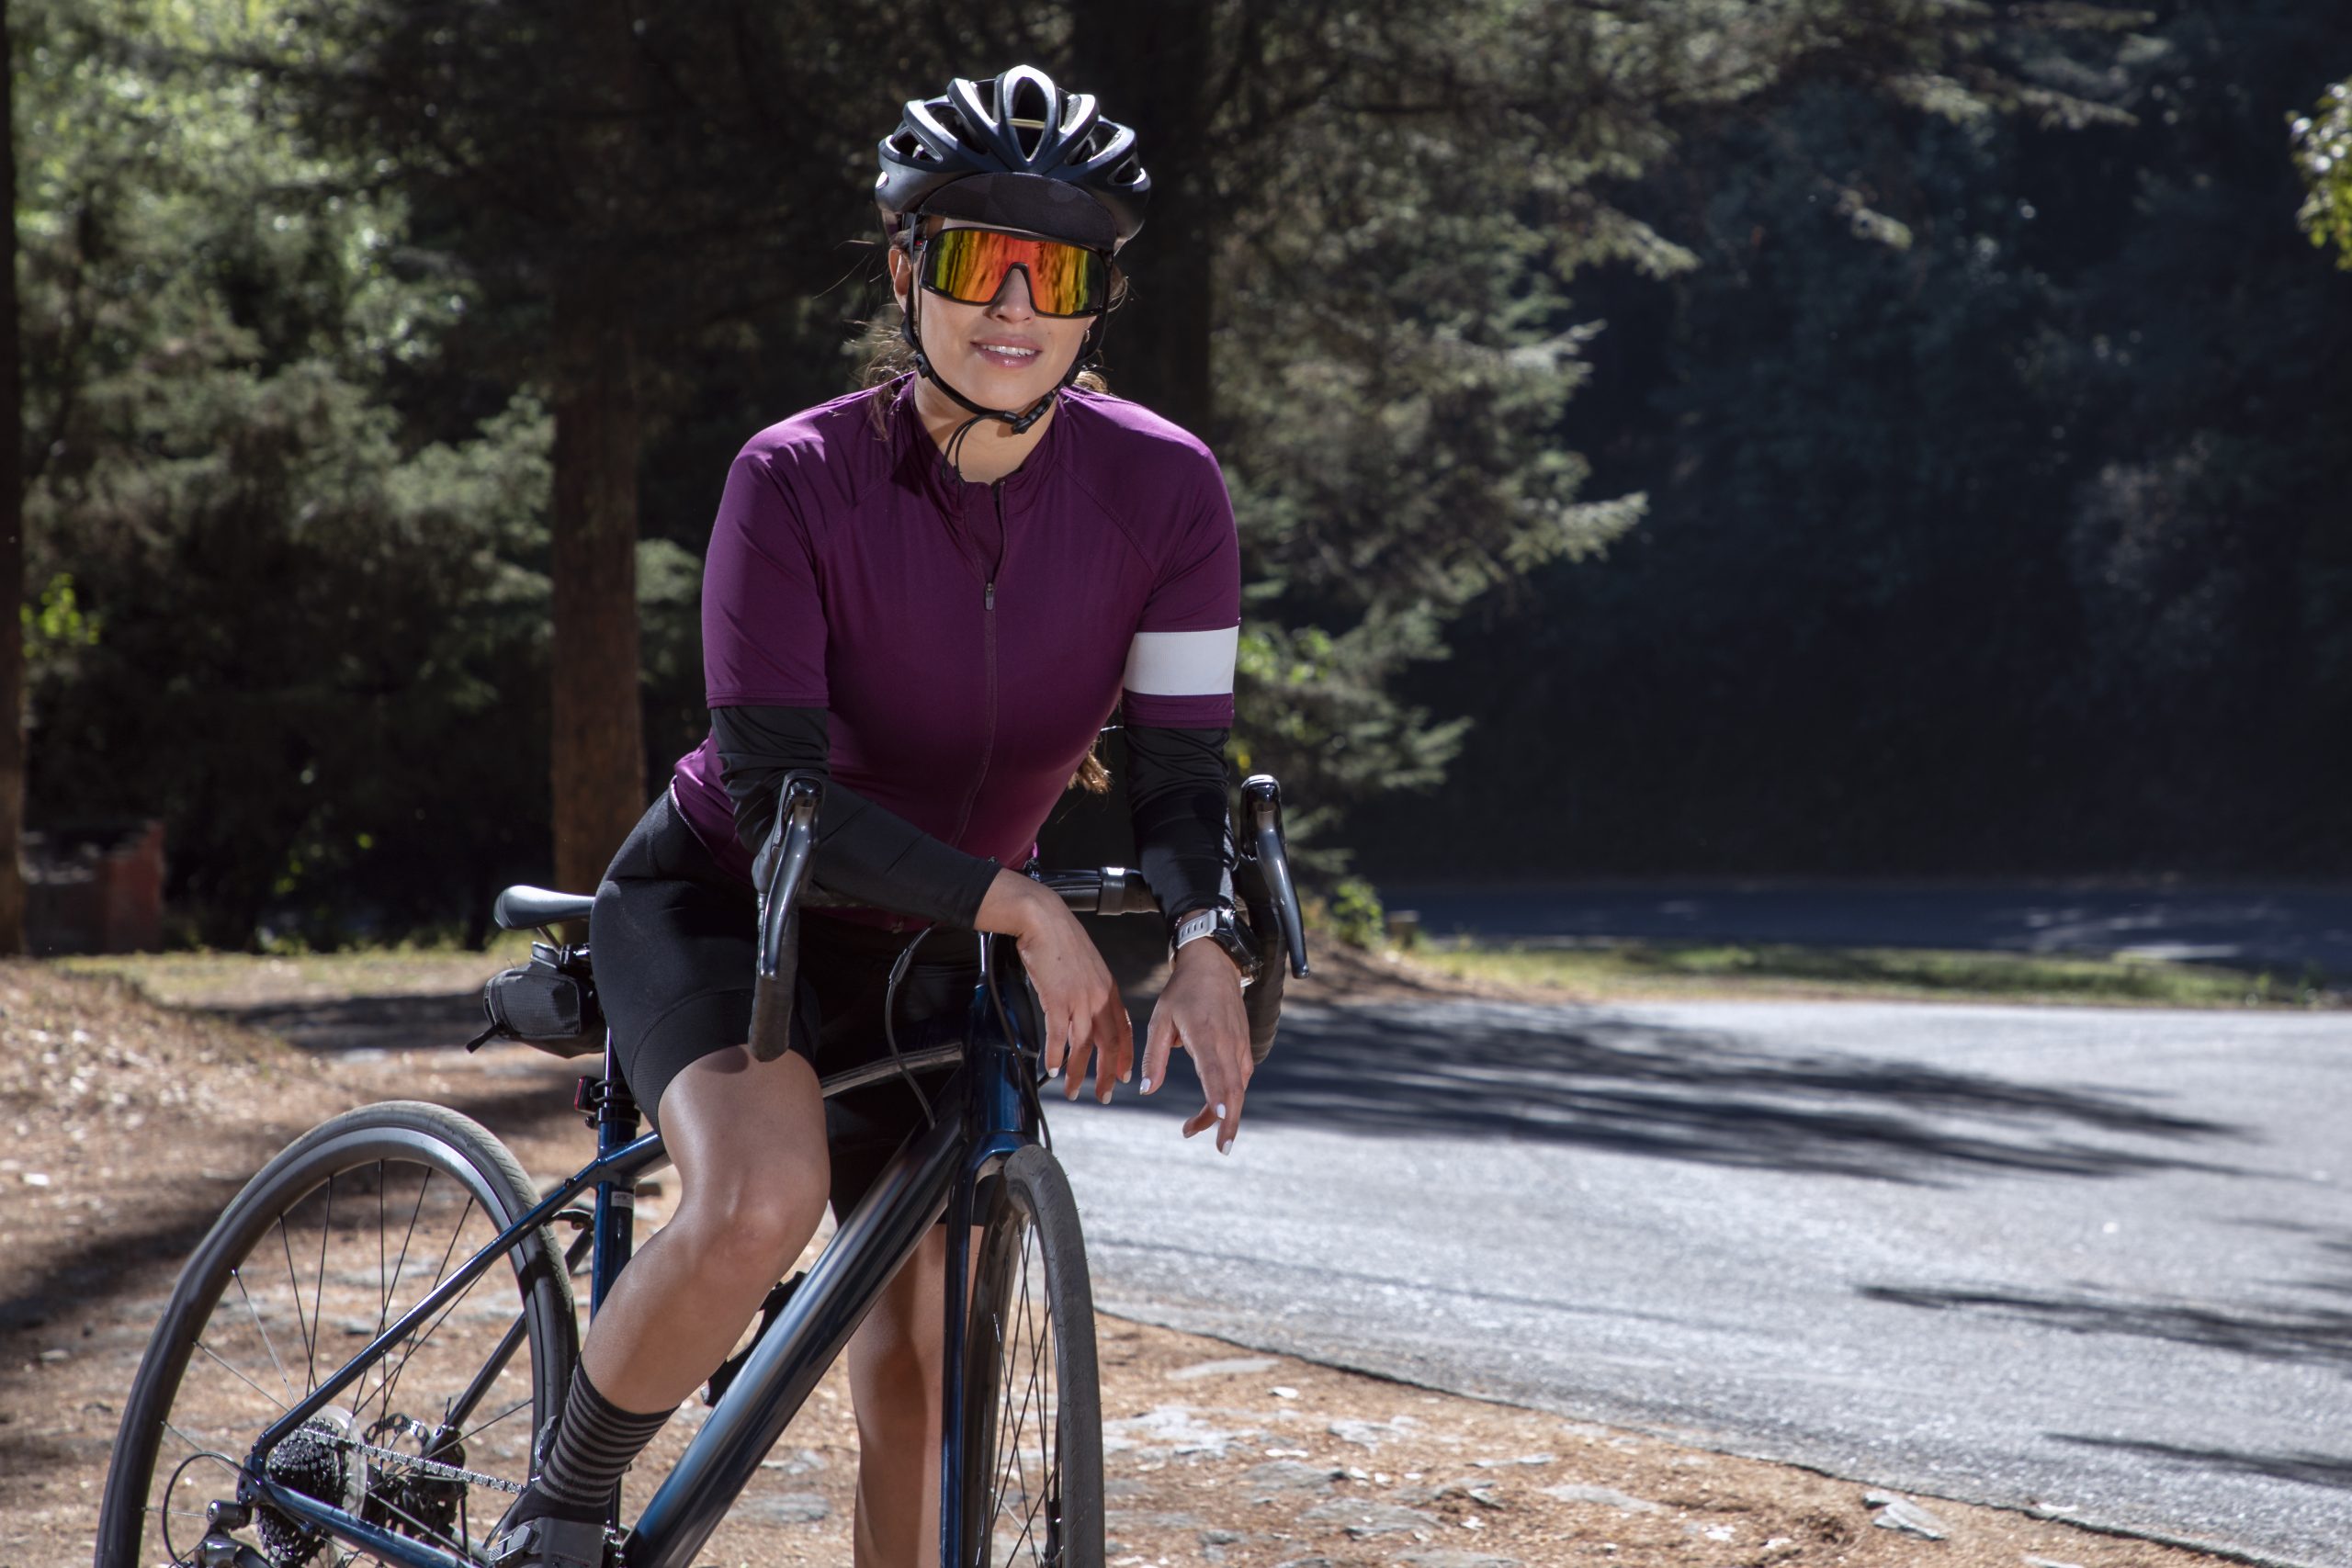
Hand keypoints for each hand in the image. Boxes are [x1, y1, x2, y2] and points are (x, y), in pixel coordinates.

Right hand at [976, 868, 1131, 1101]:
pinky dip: (1056, 1056)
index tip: (1124, 1074)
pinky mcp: (1057, 999)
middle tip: (1104, 1095)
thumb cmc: (1060, 938)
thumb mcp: (1087, 964)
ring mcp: (1079, 999)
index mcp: (1108, 988)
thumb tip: (1087, 1007)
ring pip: (1083, 1046)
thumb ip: (1092, 987)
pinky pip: (1059, 1036)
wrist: (1044, 919)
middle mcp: (1098, 997)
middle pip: (1109, 1044)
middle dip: (1107, 1074)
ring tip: (1072, 1090)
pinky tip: (1052, 1069)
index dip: (1125, 1055)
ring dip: (1077, 1072)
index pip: (1123, 1029)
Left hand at [1139, 939, 1252, 1152]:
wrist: (1214, 966)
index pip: (1216, 1070)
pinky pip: (1239, 1079)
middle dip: (1230, 1121)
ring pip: (1238, 1088)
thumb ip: (1155, 1056)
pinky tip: (1213, 1107)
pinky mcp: (1243, 1046)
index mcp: (1206, 1035)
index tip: (1221, 1117)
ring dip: (1223, 1113)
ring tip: (1191, 1128)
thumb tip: (1146, 1091)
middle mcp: (1228, 1043)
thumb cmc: (1183, 992)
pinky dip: (1228, 1097)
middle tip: (1221, 1149)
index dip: (1219, 1096)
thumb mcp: (1160, 1019)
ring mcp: (1239, 1045)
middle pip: (1235, 1089)